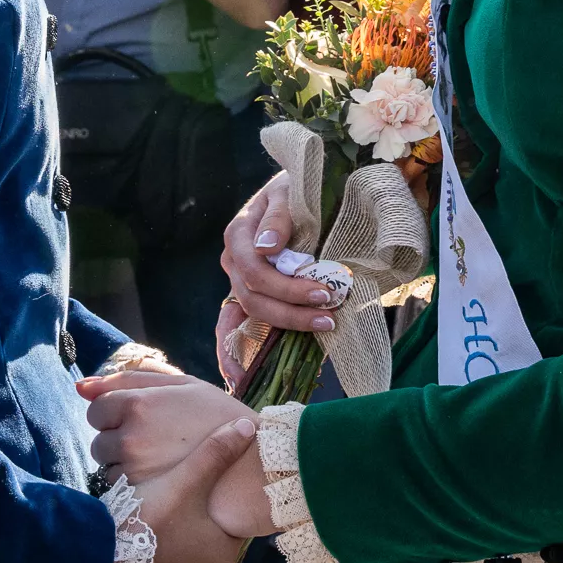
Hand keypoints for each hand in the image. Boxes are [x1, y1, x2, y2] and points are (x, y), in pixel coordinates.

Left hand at [81, 371, 250, 482]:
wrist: (252, 464)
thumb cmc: (220, 418)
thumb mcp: (183, 385)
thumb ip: (132, 379)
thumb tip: (81, 386)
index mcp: (137, 405)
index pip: (96, 409)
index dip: (115, 414)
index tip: (138, 419)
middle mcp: (129, 439)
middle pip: (99, 441)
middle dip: (117, 441)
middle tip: (152, 442)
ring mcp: (134, 471)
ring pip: (108, 468)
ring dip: (124, 465)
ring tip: (160, 462)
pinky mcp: (142, 498)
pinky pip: (122, 490)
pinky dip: (135, 486)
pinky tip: (161, 480)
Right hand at [137, 417, 257, 562]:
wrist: (104, 557)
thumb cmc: (152, 520)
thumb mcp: (185, 481)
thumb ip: (215, 453)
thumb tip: (248, 426)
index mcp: (226, 552)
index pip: (234, 512)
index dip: (223, 488)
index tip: (211, 470)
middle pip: (213, 523)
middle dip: (202, 501)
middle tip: (188, 476)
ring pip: (193, 534)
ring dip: (183, 515)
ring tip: (171, 490)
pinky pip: (176, 547)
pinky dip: (170, 530)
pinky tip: (157, 511)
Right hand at [216, 173, 339, 378]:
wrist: (298, 190)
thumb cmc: (297, 188)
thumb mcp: (290, 191)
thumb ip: (279, 216)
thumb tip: (268, 247)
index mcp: (239, 234)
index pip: (256, 272)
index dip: (289, 288)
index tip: (326, 293)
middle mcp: (233, 260)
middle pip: (255, 297)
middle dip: (293, 310)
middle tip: (331, 314)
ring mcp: (238, 279)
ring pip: (253, 311)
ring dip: (287, 323)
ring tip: (324, 325)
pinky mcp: (249, 292)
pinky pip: (231, 324)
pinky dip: (231, 350)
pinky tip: (237, 374)